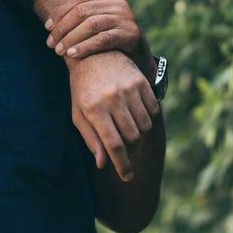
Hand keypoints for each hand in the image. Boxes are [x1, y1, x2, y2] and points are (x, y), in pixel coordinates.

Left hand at [45, 0, 150, 70]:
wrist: (138, 55)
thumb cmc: (113, 34)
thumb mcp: (102, 16)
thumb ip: (88, 5)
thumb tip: (64, 4)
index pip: (79, 0)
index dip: (61, 13)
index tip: (47, 27)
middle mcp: (119, 2)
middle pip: (82, 11)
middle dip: (63, 27)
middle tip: (50, 43)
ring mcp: (126, 17)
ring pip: (90, 24)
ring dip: (70, 38)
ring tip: (58, 51)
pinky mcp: (130, 34)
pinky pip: (102, 39)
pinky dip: (84, 47)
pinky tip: (72, 54)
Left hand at [68, 51, 159, 181]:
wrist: (92, 55)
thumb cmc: (82, 90)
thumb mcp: (79, 115)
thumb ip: (91, 139)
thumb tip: (102, 164)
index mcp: (94, 109)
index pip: (113, 145)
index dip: (122, 165)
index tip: (127, 177)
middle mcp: (113, 99)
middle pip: (132, 137)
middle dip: (130, 149)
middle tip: (125, 148)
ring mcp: (128, 89)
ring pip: (144, 126)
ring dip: (139, 134)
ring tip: (129, 130)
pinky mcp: (140, 82)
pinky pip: (153, 110)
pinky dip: (148, 119)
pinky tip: (137, 116)